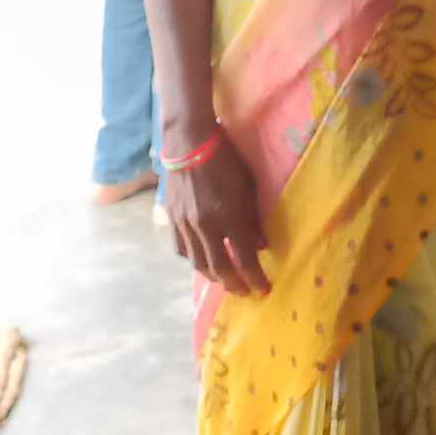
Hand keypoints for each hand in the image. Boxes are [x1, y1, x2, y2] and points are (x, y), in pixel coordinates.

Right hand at [162, 135, 268, 294]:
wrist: (189, 142)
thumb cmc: (226, 159)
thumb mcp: (248, 187)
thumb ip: (253, 219)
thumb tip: (260, 246)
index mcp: (228, 217)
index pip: (244, 259)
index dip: (255, 278)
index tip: (264, 289)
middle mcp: (205, 226)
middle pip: (219, 268)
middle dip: (234, 285)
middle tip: (245, 292)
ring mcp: (185, 224)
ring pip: (198, 263)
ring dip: (213, 276)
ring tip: (224, 280)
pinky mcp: (172, 218)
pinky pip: (181, 248)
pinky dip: (193, 259)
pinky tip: (201, 260)